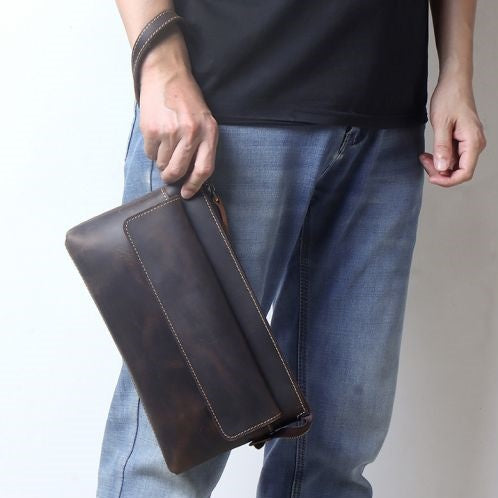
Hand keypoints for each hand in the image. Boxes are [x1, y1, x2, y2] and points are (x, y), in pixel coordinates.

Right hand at [138, 56, 218, 198]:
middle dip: (172, 177)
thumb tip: (190, 176)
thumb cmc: (187, 100)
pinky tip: (157, 135)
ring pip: (163, 164)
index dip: (195, 185)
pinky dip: (152, 150)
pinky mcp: (152, 130)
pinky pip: (150, 154)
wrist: (166, 74)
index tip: (187, 193)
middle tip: (169, 175)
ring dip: (162, 161)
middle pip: (179, 170)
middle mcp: (191, 133)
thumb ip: (202, 146)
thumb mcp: (205, 120)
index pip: (204, 168)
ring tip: (165, 144)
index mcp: (208, 132)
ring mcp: (170, 132)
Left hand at [418, 78, 486, 186]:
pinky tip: (429, 153)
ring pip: (455, 166)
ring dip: (438, 166)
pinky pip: (453, 157)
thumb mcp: (441, 124)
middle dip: (440, 173)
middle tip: (424, 162)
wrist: (454, 82)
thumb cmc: (450, 97)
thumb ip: (442, 148)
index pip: (465, 173)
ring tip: (424, 156)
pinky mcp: (463, 140)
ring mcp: (469, 143)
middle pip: (459, 172)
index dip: (447, 181)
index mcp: (473, 142)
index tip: (431, 177)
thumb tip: (442, 168)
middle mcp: (475, 144)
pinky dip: (440, 158)